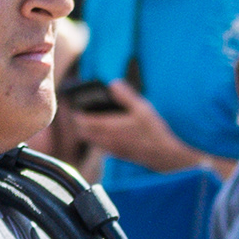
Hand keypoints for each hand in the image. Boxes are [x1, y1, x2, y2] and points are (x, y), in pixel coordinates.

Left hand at [73, 78, 207, 178]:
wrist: (164, 155)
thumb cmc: (153, 131)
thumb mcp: (141, 108)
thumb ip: (125, 95)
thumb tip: (113, 83)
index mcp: (108, 127)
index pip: (82, 121)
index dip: (76, 113)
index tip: (74, 105)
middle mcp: (106, 140)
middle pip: (83, 132)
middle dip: (79, 123)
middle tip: (81, 113)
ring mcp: (112, 149)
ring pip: (92, 141)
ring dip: (88, 132)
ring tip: (91, 122)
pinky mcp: (119, 155)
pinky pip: (102, 147)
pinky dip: (98, 140)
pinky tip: (107, 134)